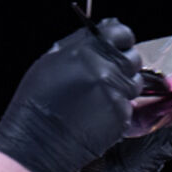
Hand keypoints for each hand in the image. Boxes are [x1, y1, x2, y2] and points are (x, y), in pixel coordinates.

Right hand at [0, 19, 141, 171]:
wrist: (37, 141)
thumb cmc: (38, 102)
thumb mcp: (50, 61)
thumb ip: (79, 43)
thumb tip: (99, 30)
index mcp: (86, 51)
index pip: (122, 33)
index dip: (122, 39)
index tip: (119, 46)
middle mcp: (104, 70)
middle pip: (133, 59)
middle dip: (123, 65)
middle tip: (107, 76)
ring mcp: (115, 93)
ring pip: (134, 84)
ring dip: (122, 88)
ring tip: (98, 98)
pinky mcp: (121, 115)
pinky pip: (128, 107)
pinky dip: (117, 109)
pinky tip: (97, 114)